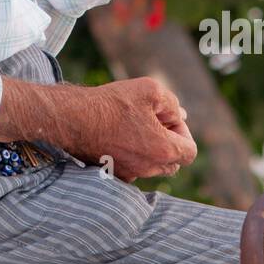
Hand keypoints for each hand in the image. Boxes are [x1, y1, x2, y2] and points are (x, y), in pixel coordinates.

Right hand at [72, 77, 197, 181]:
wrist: (74, 118)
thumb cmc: (113, 103)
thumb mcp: (151, 90)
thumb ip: (172, 104)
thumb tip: (179, 116)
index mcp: (164, 150)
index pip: (189, 151)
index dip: (183, 132)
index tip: (167, 117)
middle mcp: (149, 168)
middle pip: (173, 162)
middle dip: (169, 141)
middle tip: (152, 121)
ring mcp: (130, 173)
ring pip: (152, 166)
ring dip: (151, 149)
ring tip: (134, 126)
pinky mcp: (113, 173)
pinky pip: (133, 167)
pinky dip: (133, 155)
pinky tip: (119, 135)